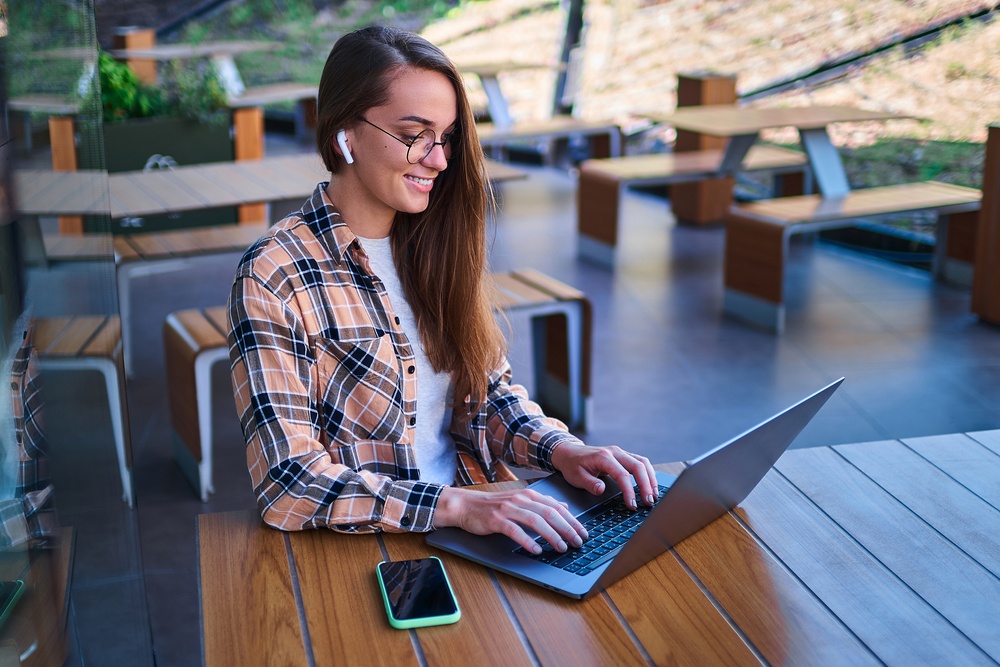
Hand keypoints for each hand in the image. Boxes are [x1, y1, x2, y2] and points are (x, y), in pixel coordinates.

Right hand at [433, 486, 587, 553]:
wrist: (465, 505)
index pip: (556, 508)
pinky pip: (515, 531)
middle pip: (550, 514)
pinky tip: (536, 550)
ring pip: (535, 521)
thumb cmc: (493, 506)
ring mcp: (508, 509)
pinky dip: (528, 541)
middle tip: (577, 542)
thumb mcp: (520, 501)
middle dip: (567, 529)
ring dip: (551, 535)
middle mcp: (520, 499)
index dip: (572, 521)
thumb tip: (564, 508)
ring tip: (561, 547)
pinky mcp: (496, 520)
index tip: (583, 533)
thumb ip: (542, 504)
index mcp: (529, 495)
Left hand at [550, 442, 657, 509]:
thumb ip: (589, 483)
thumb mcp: (576, 476)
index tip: (632, 505)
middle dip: (646, 485)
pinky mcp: (622, 456)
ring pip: (642, 462)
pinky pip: (639, 462)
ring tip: (654, 495)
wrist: (569, 452)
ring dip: (650, 478)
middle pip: (637, 466)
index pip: (622, 474)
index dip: (629, 491)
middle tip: (648, 502)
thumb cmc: (572, 465)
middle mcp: (614, 452)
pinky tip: (650, 485)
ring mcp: (620, 452)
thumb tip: (601, 489)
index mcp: (603, 457)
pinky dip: (647, 473)